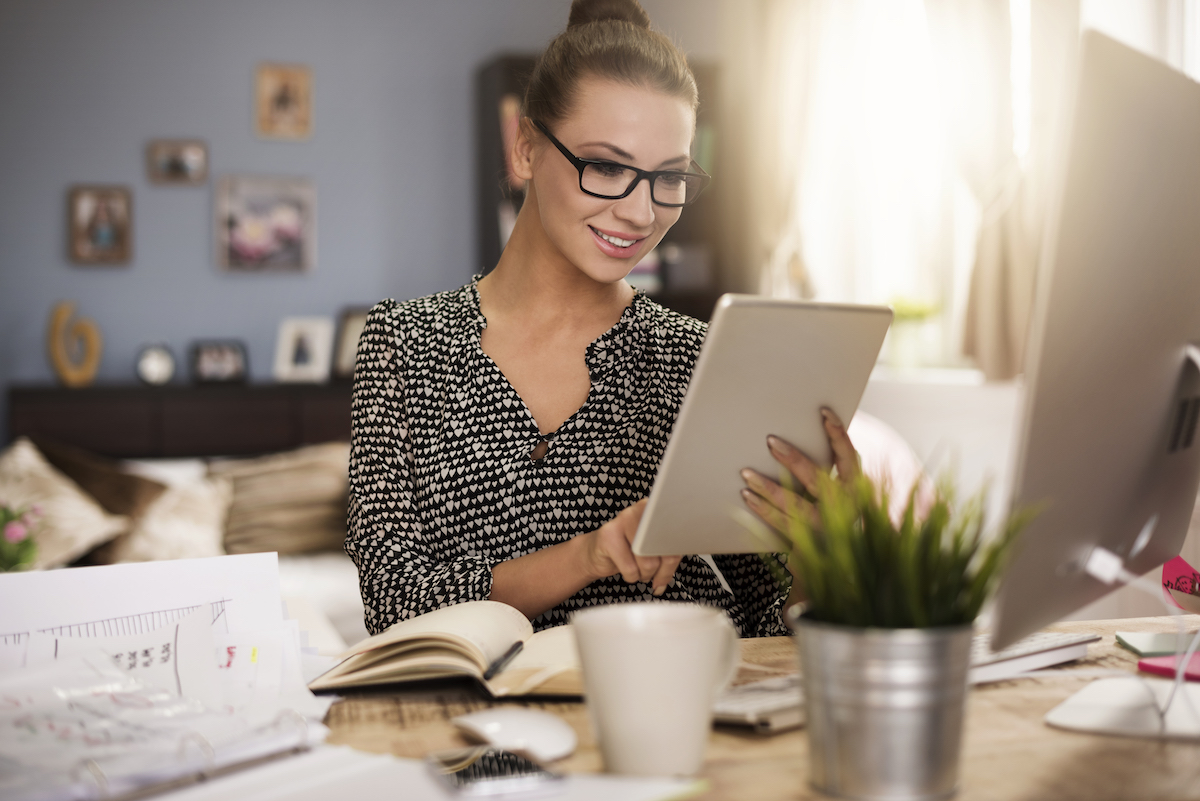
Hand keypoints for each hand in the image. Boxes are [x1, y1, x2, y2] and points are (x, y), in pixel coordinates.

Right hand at [582, 498, 681, 595]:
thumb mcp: (655, 551)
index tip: (668, 567)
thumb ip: (669, 556)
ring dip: (645, 574)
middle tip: (655, 574)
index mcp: (657, 510)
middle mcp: (641, 510)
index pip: (675, 537)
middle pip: (662, 549)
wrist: (598, 553)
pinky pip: (630, 568)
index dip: (673, 558)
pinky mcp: (608, 535)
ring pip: (647, 561)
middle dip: (661, 571)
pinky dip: (631, 576)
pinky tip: (626, 570)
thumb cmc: (630, 552)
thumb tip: (674, 571)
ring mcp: (623, 519)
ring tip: (639, 570)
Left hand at [740, 408, 858, 533]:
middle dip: (794, 460)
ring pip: (795, 505)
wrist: (839, 550)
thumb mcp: (838, 482)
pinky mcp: (808, 540)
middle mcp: (844, 507)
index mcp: (855, 486)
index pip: (848, 455)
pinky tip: (748, 495)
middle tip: (771, 442)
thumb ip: (827, 462)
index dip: (838, 434)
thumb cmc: (832, 501)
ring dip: (768, 488)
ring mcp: (826, 526)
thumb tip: (802, 430)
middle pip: (817, 480)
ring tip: (747, 473)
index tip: (824, 412)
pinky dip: (762, 509)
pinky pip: (781, 524)